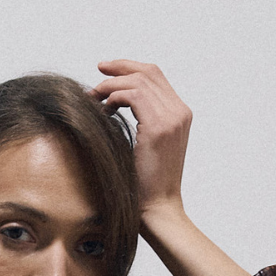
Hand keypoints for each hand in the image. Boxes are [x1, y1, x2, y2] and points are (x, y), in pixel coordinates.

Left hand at [90, 60, 191, 218]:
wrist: (158, 208)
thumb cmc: (147, 183)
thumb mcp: (147, 144)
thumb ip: (143, 119)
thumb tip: (116, 100)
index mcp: (180, 115)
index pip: (156, 76)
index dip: (130, 67)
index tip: (106, 71)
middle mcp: (180, 112)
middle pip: (148, 72)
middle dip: (119, 68)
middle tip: (97, 72)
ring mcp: (172, 119)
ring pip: (138, 81)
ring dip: (111, 84)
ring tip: (94, 96)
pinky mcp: (159, 128)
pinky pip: (133, 95)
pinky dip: (114, 96)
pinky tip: (102, 109)